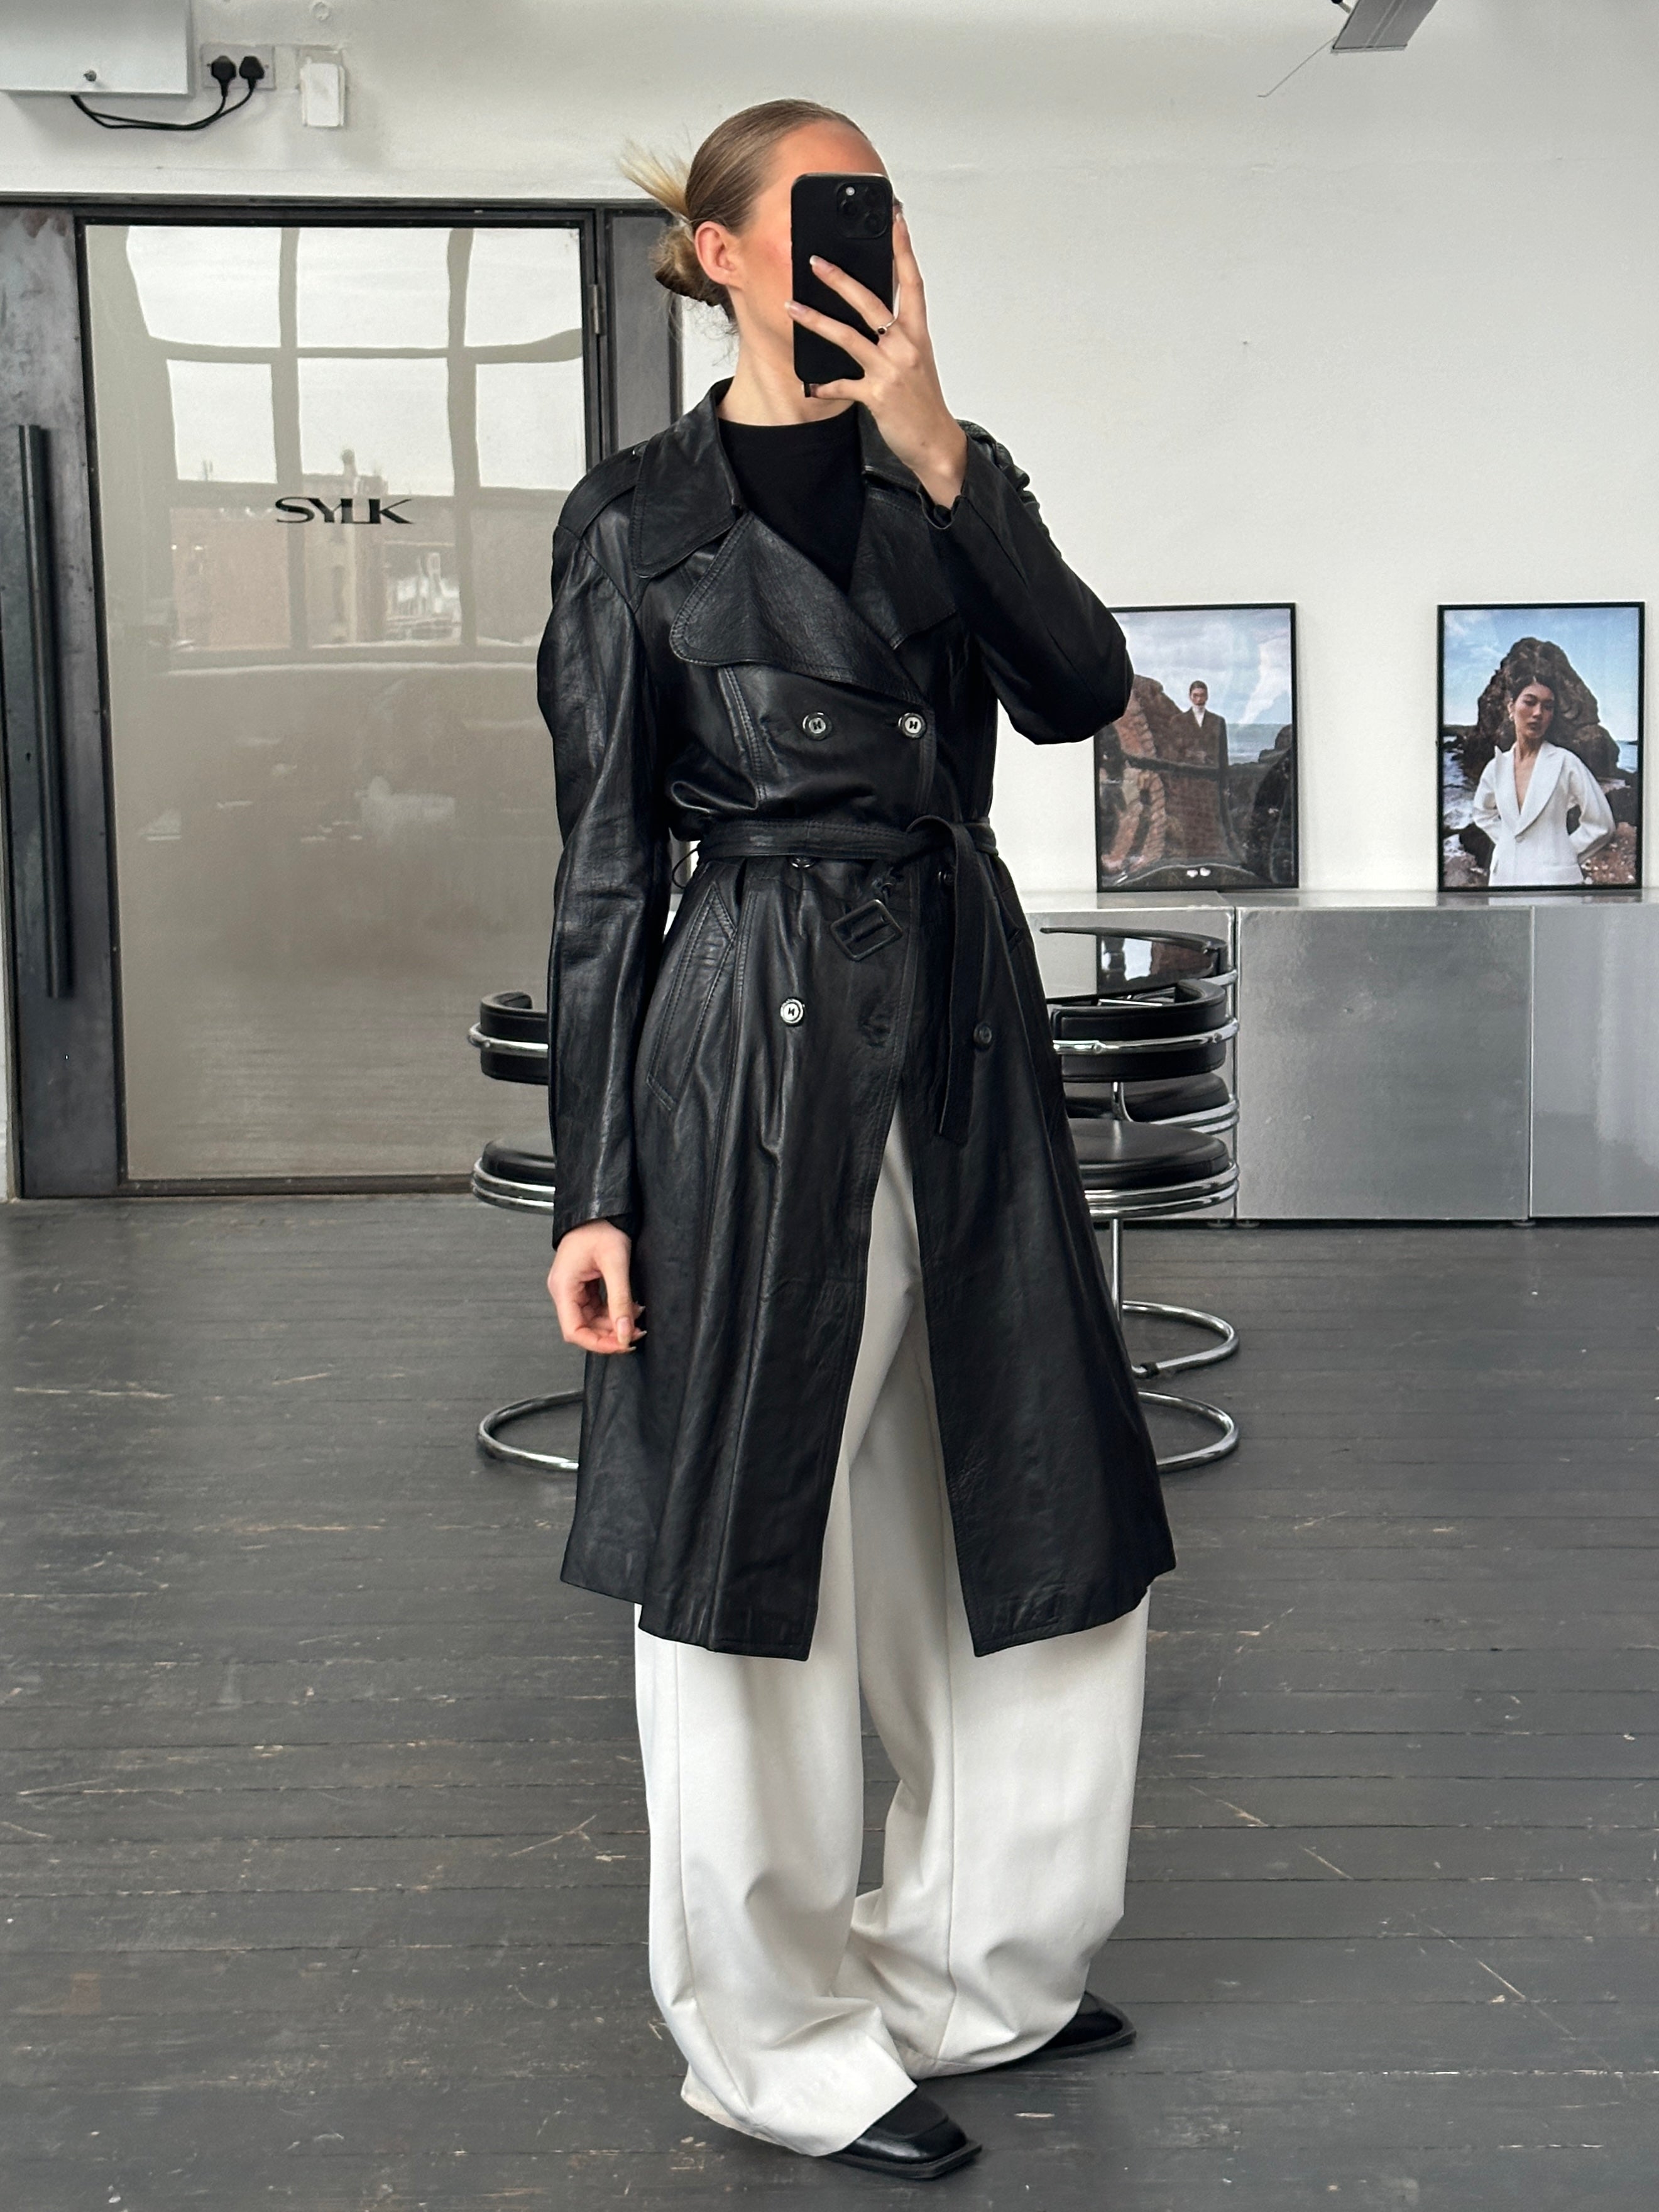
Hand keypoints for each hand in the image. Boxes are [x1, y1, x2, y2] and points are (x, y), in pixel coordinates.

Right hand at [547, 1220, 644, 1353]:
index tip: (620, 1344)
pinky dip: (613, 1311)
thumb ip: (620, 1300)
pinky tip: (630, 1309)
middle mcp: (564, 1290)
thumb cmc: (601, 1227)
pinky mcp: (583, 1285)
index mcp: (563, 1286)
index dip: (597, 1343)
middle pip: (584, 1327)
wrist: (600, 1208)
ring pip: (592, 1319)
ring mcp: (573, 1288)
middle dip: (610, 1333)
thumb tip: (624, 1331)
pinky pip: (596, 1307)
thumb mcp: (615, 1263)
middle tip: (635, 1333)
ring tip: (636, 1320)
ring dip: (614, 1323)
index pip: (574, 1330)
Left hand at [787, 209, 967, 509]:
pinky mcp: (877, 395)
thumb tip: (872, 317)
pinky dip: (825, 386)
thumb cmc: (924, 402)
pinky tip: (810, 386)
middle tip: (816, 262)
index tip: (895, 220)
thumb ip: (896, 336)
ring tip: (792, 307)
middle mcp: (906, 347)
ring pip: (849, 337)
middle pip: (872, 302)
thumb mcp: (916, 361)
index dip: (903, 249)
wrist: (935, 443)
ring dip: (817, 320)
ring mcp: (891, 370)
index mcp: (918, 334)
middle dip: (841, 279)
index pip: (913, 282)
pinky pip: (843, 385)